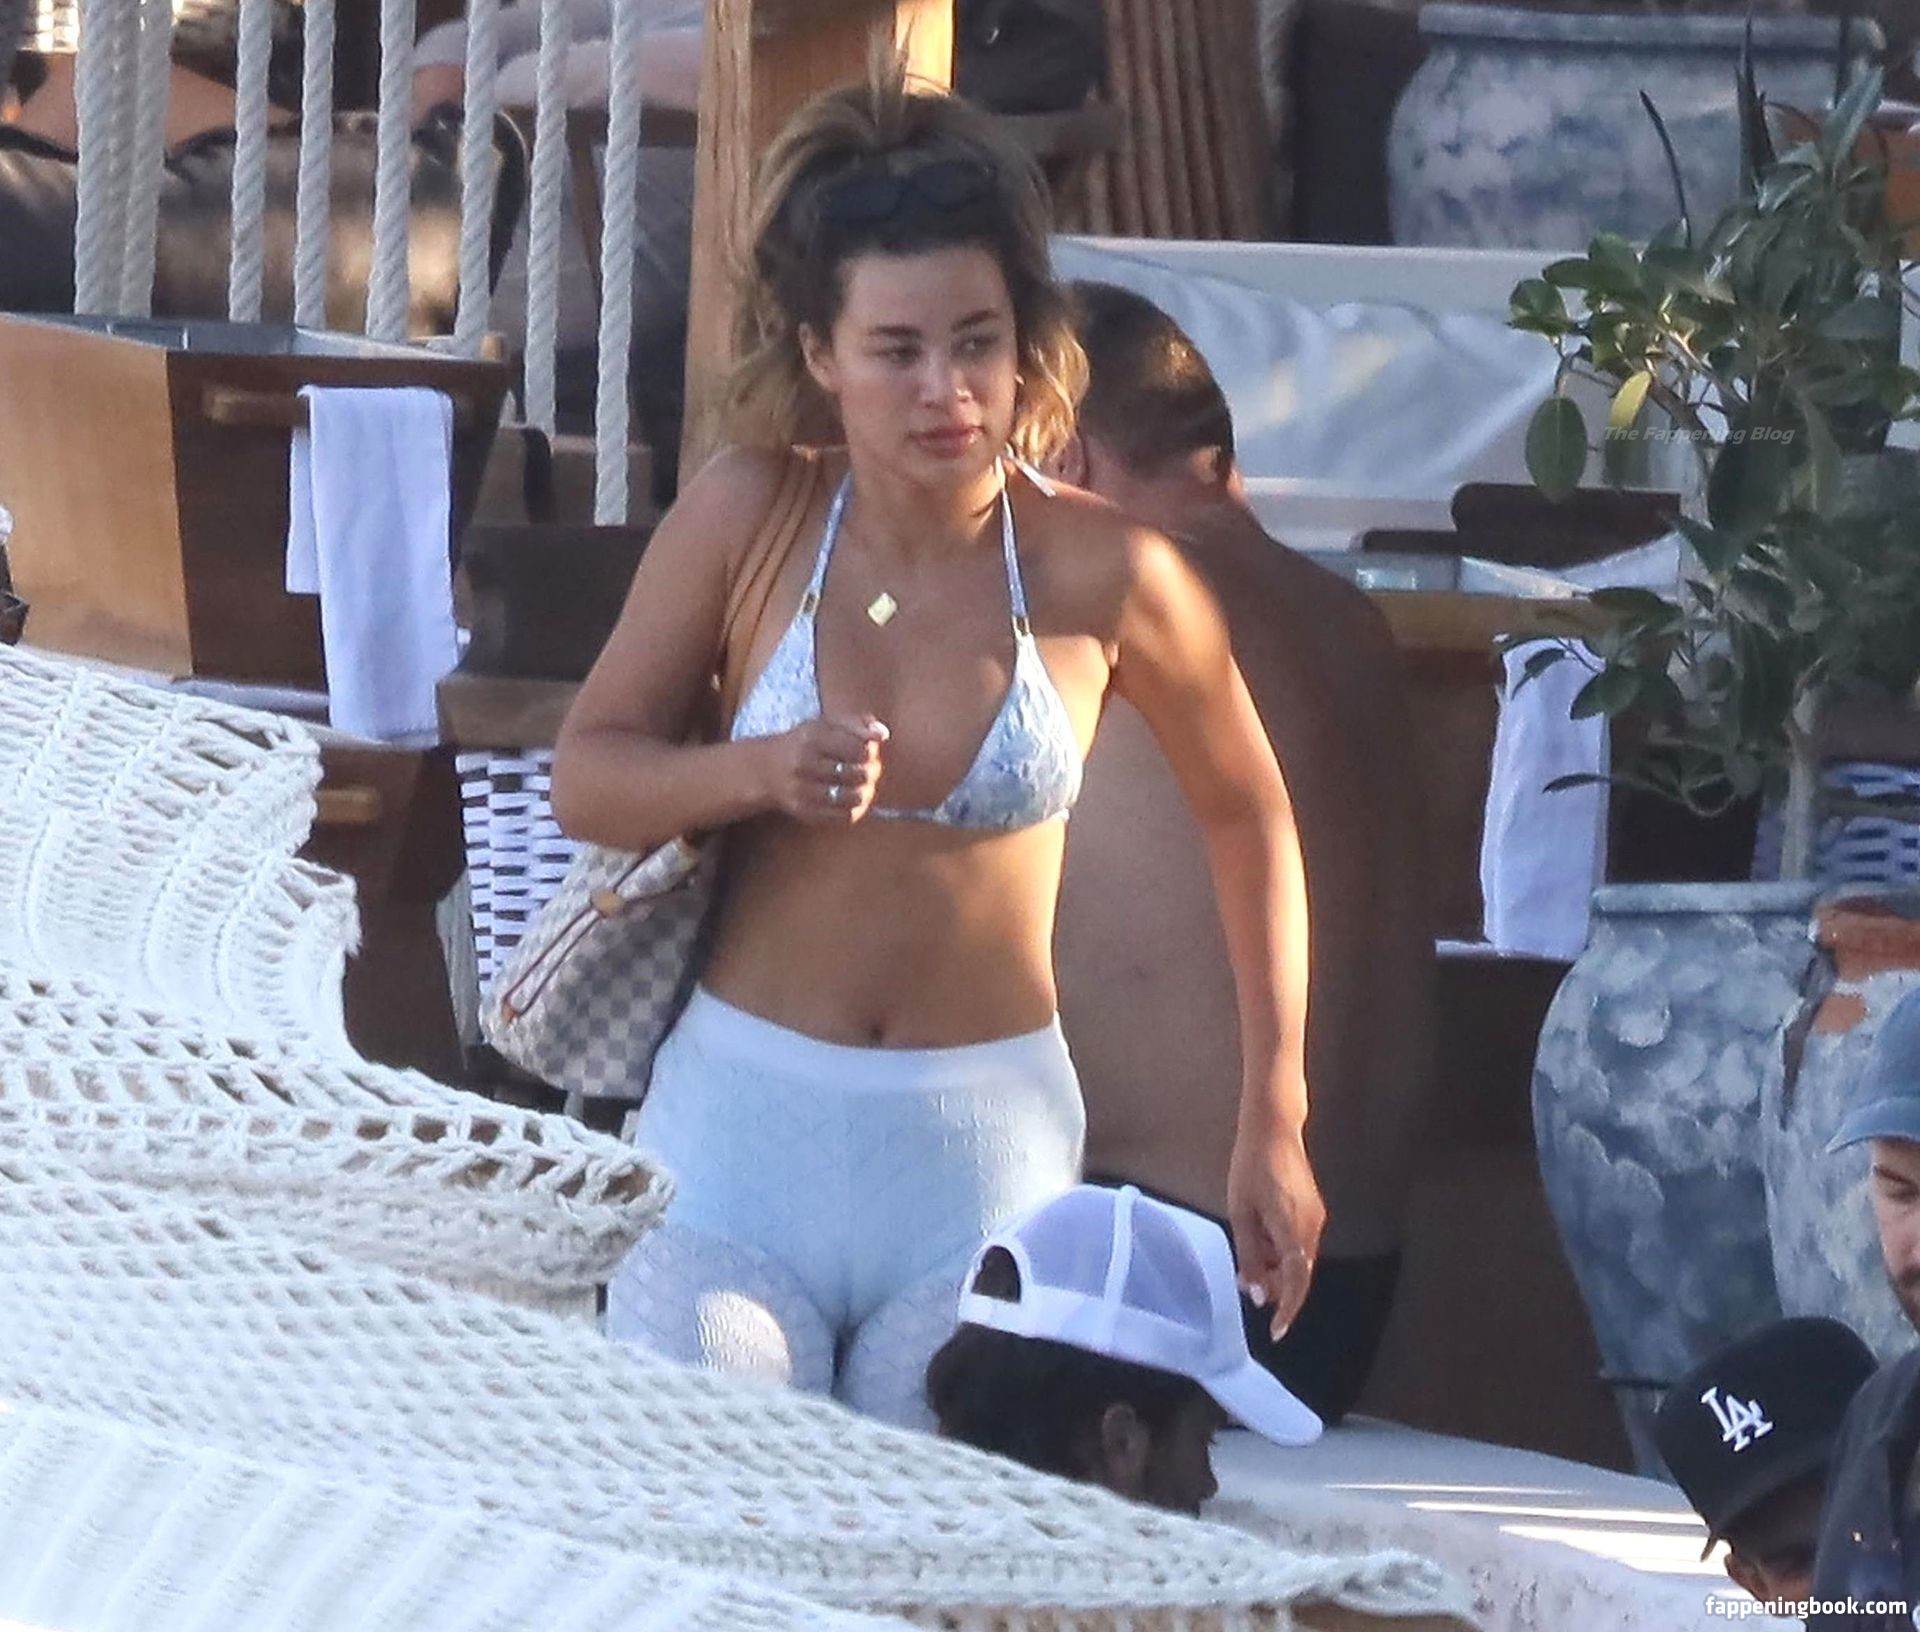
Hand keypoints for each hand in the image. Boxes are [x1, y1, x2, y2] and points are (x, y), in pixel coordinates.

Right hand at [761, 713, 887, 823]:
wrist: (766, 769)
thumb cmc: (805, 743)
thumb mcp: (826, 724)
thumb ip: (857, 723)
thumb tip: (883, 734)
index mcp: (812, 737)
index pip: (859, 748)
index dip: (871, 751)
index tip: (869, 751)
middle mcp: (804, 764)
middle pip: (859, 773)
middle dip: (872, 771)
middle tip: (871, 769)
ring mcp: (803, 791)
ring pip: (854, 797)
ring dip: (866, 791)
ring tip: (863, 785)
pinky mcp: (804, 812)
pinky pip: (844, 816)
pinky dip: (855, 809)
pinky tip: (852, 799)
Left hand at [1227, 1120, 1325, 1341]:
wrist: (1274, 1128)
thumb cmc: (1250, 1166)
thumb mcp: (1241, 1213)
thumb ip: (1250, 1255)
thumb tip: (1257, 1294)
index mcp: (1292, 1228)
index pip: (1297, 1280)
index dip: (1288, 1309)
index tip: (1276, 1331)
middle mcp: (1311, 1226)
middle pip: (1299, 1273)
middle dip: (1276, 1288)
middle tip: (1247, 1286)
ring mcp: (1315, 1217)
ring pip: (1299, 1259)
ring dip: (1276, 1269)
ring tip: (1249, 1264)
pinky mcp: (1313, 1210)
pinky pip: (1299, 1243)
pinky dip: (1281, 1252)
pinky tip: (1261, 1244)